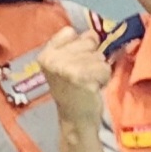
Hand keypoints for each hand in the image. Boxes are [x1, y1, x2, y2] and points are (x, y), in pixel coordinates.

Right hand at [40, 13, 111, 129]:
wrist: (75, 119)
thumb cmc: (72, 90)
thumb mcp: (65, 64)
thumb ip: (76, 45)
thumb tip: (95, 32)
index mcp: (45, 54)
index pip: (71, 32)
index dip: (80, 44)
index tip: (76, 60)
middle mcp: (53, 60)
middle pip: (88, 41)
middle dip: (92, 57)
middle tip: (83, 74)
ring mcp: (66, 69)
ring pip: (99, 56)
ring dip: (99, 69)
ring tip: (89, 82)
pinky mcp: (82, 79)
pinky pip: (104, 68)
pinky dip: (104, 78)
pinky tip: (94, 87)